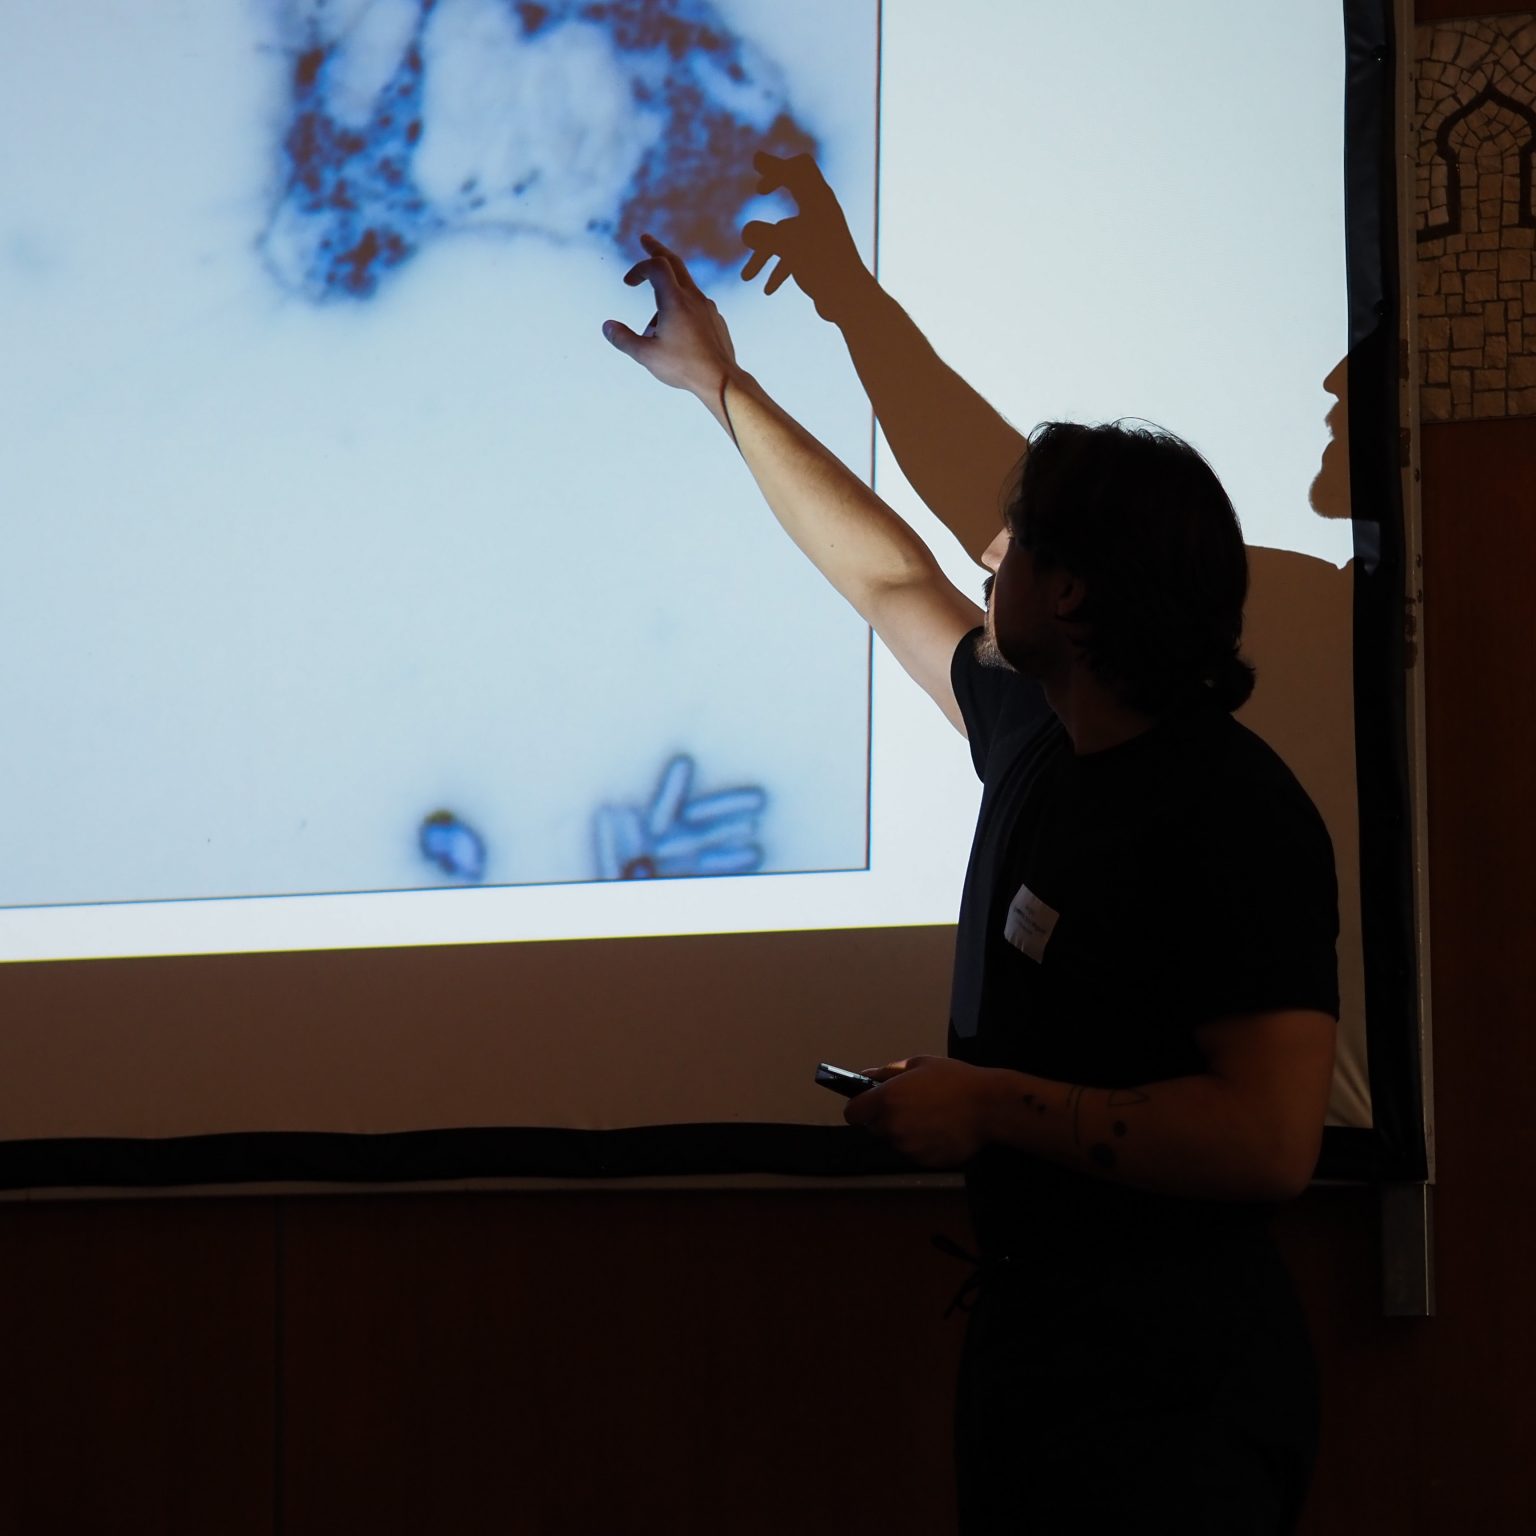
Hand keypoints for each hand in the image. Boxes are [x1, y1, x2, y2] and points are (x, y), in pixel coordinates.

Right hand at [604, 234, 738, 413]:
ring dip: (665, 298)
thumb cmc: (684, 367)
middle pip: (674, 262)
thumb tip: (607, 326)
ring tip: (656, 335)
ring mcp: (707, 307)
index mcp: (675, 301)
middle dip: (657, 250)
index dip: (639, 268)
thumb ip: (623, 339)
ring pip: (683, 289)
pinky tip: (677, 336)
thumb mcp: (646, 355)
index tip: (628, 282)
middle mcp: (693, 298)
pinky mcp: (714, 319)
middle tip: (646, 240)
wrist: (721, 379)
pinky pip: (694, 305)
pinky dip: (681, 309)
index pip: (656, 266)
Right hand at [741, 152, 867, 321]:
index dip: (777, 166)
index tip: (756, 171)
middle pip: (799, 184)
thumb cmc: (822, 267)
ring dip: (763, 253)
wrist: (850, 299)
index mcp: (818, 201)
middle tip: (761, 188)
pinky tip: (768, 290)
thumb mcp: (788, 248)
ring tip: (746, 277)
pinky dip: (778, 269)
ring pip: (786, 231)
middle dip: (778, 181)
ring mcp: (820, 234)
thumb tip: (746, 234)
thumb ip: (763, 237)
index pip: (799, 168)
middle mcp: (821, 213)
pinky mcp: (820, 256)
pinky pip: (793, 254)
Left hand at [843, 1056, 1003, 1167]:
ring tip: (929, 1116)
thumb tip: (865, 1076)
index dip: (859, 1107)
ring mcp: (907, 1147)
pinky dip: (920, 1144)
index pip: (853, 1114)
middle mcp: (892, 1127)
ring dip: (903, 1131)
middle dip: (884, 1118)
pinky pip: (913, 1152)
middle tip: (909, 1105)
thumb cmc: (954, 1079)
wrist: (988, 1107)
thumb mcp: (919, 1064)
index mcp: (886, 1100)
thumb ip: (888, 1072)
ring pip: (894, 1141)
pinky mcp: (923, 1161)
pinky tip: (939, 1130)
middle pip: (873, 1128)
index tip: (870, 1103)